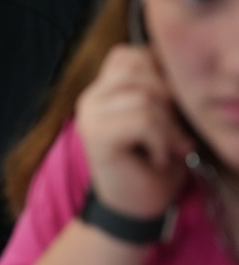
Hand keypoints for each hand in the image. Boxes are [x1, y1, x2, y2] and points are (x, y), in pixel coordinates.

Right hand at [75, 45, 192, 218]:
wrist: (134, 210)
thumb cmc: (151, 165)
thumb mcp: (158, 119)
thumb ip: (156, 92)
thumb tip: (175, 72)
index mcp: (102, 90)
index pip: (129, 54)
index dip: (158, 73)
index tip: (169, 107)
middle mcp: (90, 98)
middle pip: (139, 69)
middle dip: (168, 101)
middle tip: (172, 133)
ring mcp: (89, 115)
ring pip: (145, 97)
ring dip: (167, 128)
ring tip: (165, 148)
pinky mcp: (95, 135)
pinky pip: (143, 121)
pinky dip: (161, 142)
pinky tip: (156, 158)